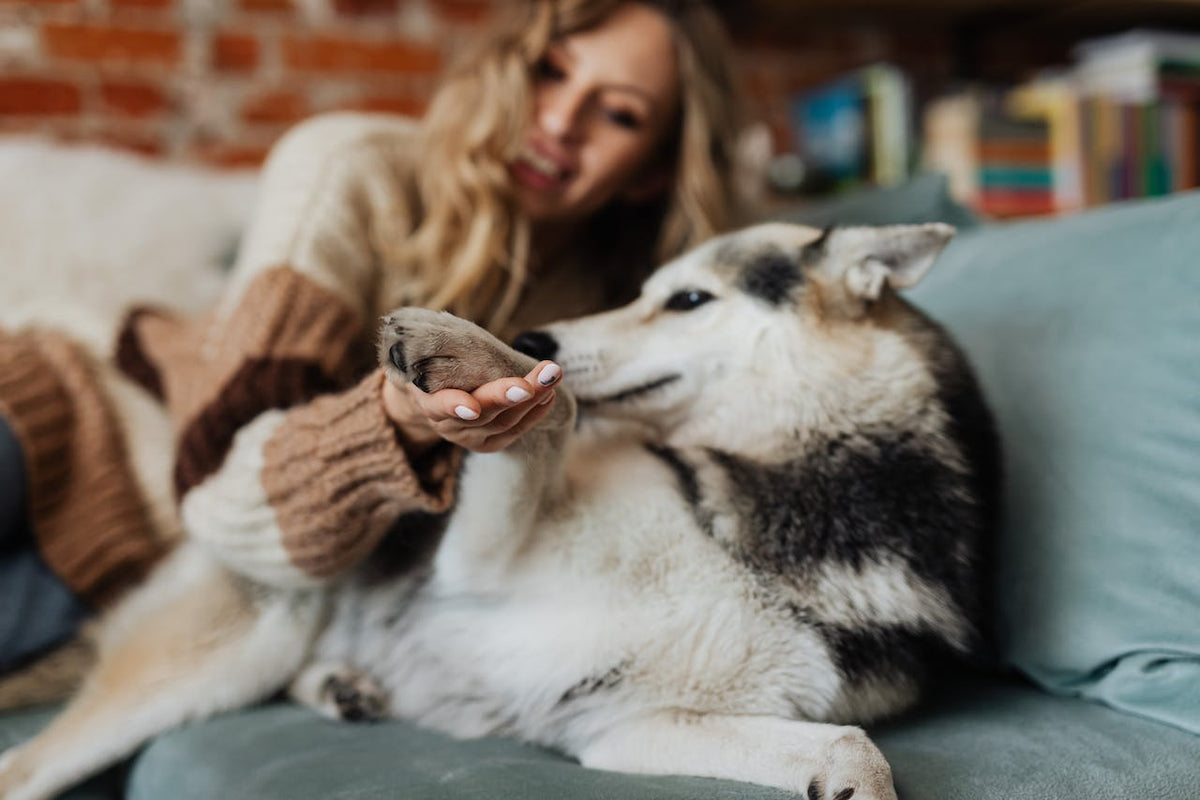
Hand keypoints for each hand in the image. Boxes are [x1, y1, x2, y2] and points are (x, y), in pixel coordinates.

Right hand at [381, 361, 560, 453]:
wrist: (435, 393)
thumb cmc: (438, 365)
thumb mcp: (434, 356)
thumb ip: (447, 351)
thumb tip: (460, 336)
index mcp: (427, 402)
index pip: (439, 406)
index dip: (454, 406)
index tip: (472, 407)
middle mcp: (447, 426)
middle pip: (481, 413)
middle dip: (507, 396)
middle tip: (530, 383)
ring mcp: (468, 438)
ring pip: (503, 422)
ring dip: (532, 398)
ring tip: (551, 375)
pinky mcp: (488, 444)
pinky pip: (515, 431)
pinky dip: (535, 412)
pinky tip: (550, 395)